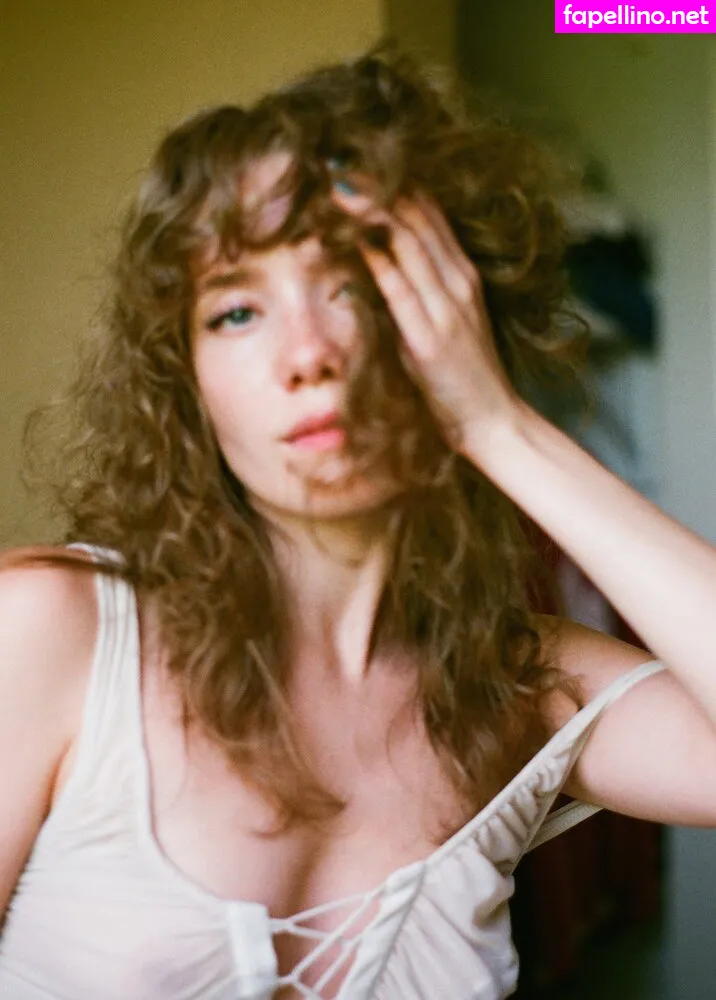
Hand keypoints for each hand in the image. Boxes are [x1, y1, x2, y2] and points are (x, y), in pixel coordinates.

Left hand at [331, 178, 520, 454]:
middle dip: (375, 186)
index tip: (354, 164)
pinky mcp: (431, 338)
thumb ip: (418, 290)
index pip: (427, 212)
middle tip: (336, 159)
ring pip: (408, 240)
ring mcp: (447, 307)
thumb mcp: (445, 321)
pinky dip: (374, 258)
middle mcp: (458, 281)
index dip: (391, 184)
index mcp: (462, 274)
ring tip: (336, 183)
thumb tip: (376, 261)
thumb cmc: (463, 375)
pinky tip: (351, 236)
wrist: (493, 419)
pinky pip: (398, 287)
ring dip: (370, 210)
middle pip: (415, 215)